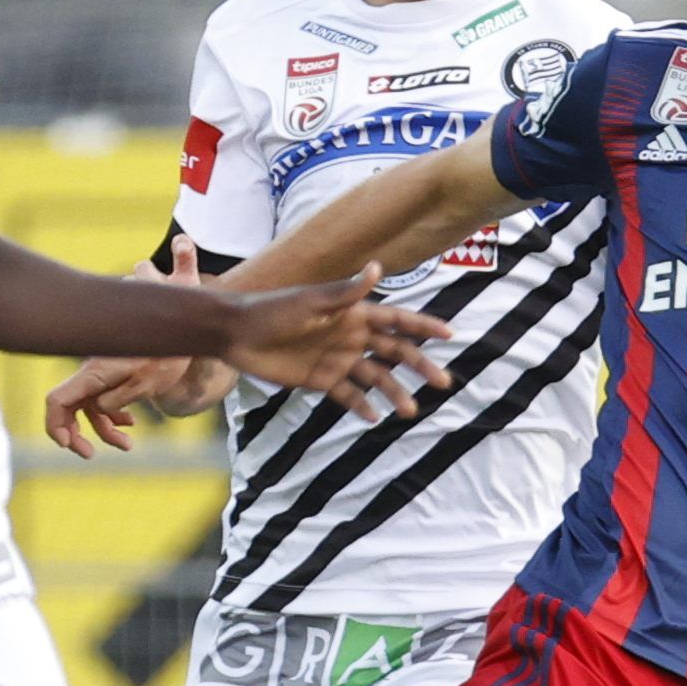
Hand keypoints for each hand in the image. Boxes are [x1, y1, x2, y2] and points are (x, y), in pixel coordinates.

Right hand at [43, 238, 203, 456]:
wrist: (181, 337)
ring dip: (103, 431)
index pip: (57, 400)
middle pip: (66, 408)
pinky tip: (130, 423)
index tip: (67, 445)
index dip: (55, 424)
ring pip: (89, 410)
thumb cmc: (166, 356)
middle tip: (89, 454)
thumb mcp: (146, 381)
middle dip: (74, 434)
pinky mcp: (112, 380)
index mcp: (94, 373)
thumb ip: (119, 397)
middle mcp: (91, 375)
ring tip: (128, 446)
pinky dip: (113, 418)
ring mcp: (100, 378)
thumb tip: (99, 409)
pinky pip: (103, 404)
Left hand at [221, 267, 451, 419]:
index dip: (423, 326)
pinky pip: (347, 395)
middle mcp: (350, 336)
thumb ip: (345, 292)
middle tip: (442, 383)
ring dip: (394, 392)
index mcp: (353, 314)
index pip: (397, 320)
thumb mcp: (310, 301)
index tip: (450, 335)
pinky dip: (362, 406)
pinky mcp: (320, 379)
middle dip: (420, 365)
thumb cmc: (272, 310)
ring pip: (375, 378)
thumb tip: (377, 267)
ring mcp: (337, 359)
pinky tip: (376, 419)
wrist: (236, 334)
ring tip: (410, 411)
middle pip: (394, 353)